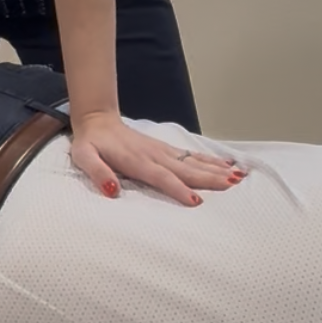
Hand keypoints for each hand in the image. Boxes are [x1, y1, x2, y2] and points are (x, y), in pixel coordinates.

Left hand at [69, 113, 244, 205]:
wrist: (97, 120)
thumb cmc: (91, 144)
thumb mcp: (84, 158)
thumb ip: (98, 173)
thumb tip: (112, 190)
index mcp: (137, 161)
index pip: (162, 177)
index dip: (179, 190)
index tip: (196, 202)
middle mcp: (155, 156)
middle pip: (186, 169)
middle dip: (210, 178)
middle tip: (232, 186)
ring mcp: (163, 151)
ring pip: (193, 161)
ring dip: (216, 169)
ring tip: (238, 176)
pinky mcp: (166, 149)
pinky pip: (192, 155)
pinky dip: (211, 160)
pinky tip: (228, 164)